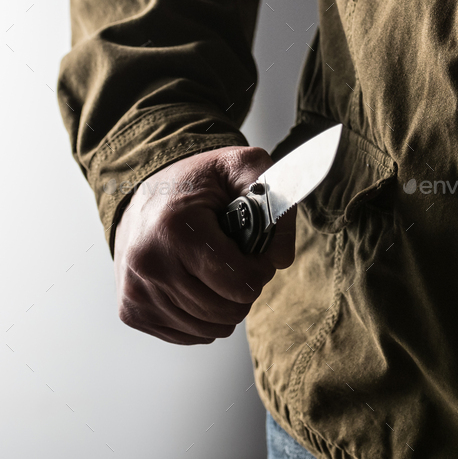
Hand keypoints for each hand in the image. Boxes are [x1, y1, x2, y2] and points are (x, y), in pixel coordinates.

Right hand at [113, 146, 295, 344]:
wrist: (146, 194)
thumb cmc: (197, 182)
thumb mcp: (242, 167)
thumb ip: (275, 200)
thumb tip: (280, 258)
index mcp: (176, 228)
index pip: (239, 282)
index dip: (260, 270)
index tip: (255, 252)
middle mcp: (150, 263)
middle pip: (226, 310)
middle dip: (244, 289)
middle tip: (239, 262)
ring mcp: (136, 290)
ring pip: (209, 329)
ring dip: (226, 306)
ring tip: (220, 272)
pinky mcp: (131, 310)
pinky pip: (188, 335)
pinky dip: (204, 318)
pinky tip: (201, 287)